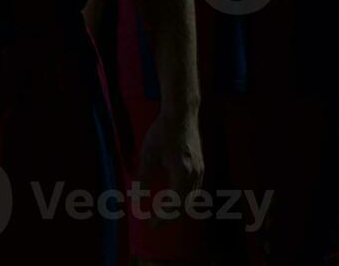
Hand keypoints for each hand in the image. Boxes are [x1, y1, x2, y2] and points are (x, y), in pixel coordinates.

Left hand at [138, 108, 203, 225]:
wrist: (182, 114)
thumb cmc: (162, 130)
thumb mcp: (148, 152)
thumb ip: (144, 174)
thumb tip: (137, 194)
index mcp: (181, 172)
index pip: (174, 204)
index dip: (163, 218)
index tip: (152, 225)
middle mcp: (194, 174)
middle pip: (185, 206)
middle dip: (170, 217)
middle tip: (154, 222)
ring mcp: (200, 170)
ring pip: (192, 199)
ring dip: (178, 208)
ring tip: (162, 212)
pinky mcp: (201, 165)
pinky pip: (195, 189)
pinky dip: (184, 198)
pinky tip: (173, 196)